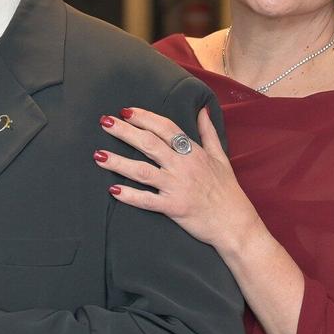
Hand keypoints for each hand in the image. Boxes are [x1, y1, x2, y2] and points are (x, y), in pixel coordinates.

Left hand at [96, 108, 259, 252]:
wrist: (235, 223)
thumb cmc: (228, 191)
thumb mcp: (221, 157)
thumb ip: (208, 132)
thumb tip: (203, 109)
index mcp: (193, 152)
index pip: (166, 128)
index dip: (144, 117)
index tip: (125, 111)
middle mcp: (183, 166)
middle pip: (149, 143)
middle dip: (124, 131)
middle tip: (104, 122)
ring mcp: (177, 187)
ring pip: (142, 171)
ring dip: (118, 162)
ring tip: (98, 155)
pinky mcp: (173, 207)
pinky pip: (147, 201)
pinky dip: (130, 195)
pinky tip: (113, 190)